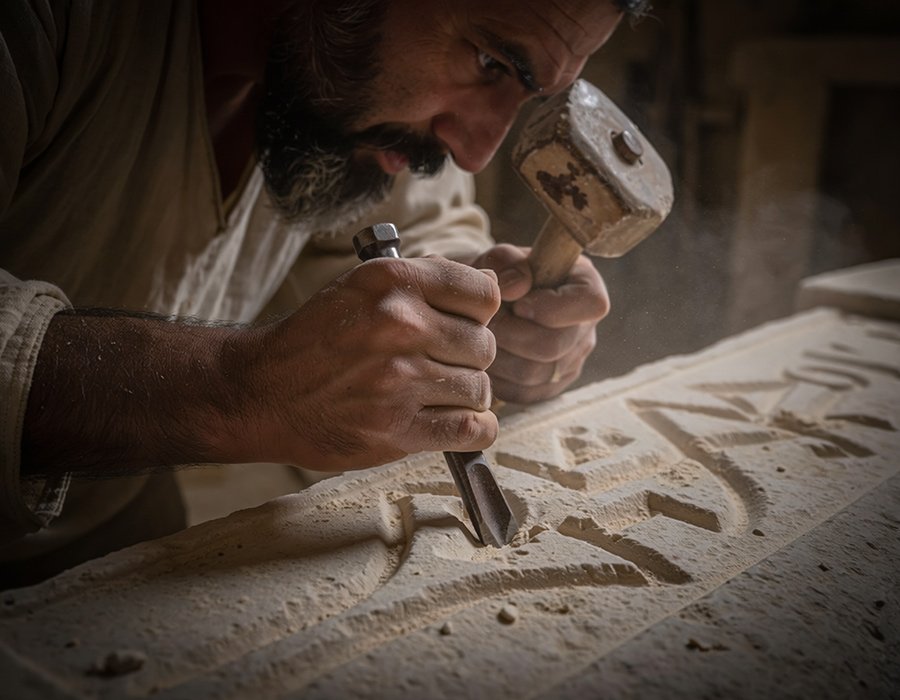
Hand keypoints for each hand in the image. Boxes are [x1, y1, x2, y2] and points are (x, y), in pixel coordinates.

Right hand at [233, 256, 500, 469]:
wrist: (262, 392)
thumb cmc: (316, 339)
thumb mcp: (363, 287)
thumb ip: (424, 282)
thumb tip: (495, 286)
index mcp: (392, 282)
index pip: (485, 293)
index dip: (478, 312)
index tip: (461, 322)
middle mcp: (399, 325)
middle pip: (485, 344)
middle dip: (467, 357)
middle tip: (439, 363)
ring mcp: (399, 379)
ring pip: (480, 388)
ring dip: (464, 395)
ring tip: (433, 393)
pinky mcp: (397, 429)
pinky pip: (473, 429)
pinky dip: (474, 430)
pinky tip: (454, 422)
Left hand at [469, 244, 609, 403]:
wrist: (488, 303)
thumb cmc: (498, 275)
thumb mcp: (498, 258)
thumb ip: (505, 260)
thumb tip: (514, 286)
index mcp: (585, 287)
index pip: (590, 304)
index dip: (551, 307)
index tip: (518, 302)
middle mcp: (585, 328)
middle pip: (553, 346)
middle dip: (509, 334)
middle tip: (485, 323)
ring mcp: (571, 362)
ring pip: (533, 374)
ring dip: (497, 357)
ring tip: (479, 338)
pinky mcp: (551, 387)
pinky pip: (523, 394)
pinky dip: (497, 378)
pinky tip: (486, 358)